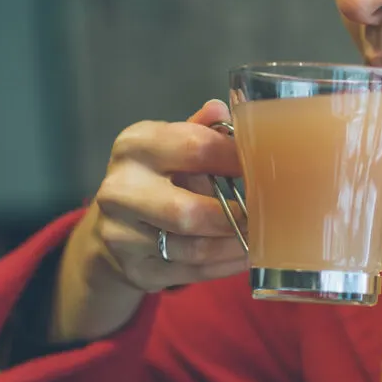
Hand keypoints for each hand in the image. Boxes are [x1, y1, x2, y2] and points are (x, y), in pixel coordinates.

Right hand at [51, 100, 246, 341]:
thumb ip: (202, 129)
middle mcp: (121, 190)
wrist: (114, 225)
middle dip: (236, 216)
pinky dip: (225, 266)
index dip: (237, 159)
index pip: (196, 148)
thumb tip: (224, 108)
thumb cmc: (158, 175)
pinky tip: (244, 255)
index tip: (268, 167)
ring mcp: (121, 235)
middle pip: (189, 212)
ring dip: (237, 245)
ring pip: (195, 248)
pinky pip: (192, 273)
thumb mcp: (173, 143)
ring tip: (263, 236)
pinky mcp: (135, 270)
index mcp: (136, 146)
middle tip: (268, 213)